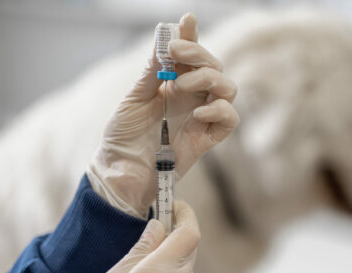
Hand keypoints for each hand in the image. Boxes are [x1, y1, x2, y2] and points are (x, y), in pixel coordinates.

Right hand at [78, 201, 199, 272]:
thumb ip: (139, 250)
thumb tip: (157, 226)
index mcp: (162, 272)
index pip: (189, 232)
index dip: (184, 213)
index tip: (173, 204)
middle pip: (188, 248)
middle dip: (173, 236)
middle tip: (152, 233)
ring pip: (185, 268)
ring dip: (168, 261)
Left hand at [87, 13, 238, 217]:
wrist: (121, 172)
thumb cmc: (123, 136)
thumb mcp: (133, 98)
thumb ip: (152, 72)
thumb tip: (164, 39)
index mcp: (173, 84)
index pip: (190, 56)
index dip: (192, 37)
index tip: (188, 20)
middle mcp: (192, 97)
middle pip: (214, 67)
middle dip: (199, 54)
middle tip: (176, 53)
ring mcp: (202, 117)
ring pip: (228, 88)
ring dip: (209, 79)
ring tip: (180, 87)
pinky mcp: (208, 138)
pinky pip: (230, 119)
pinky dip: (220, 109)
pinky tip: (198, 110)